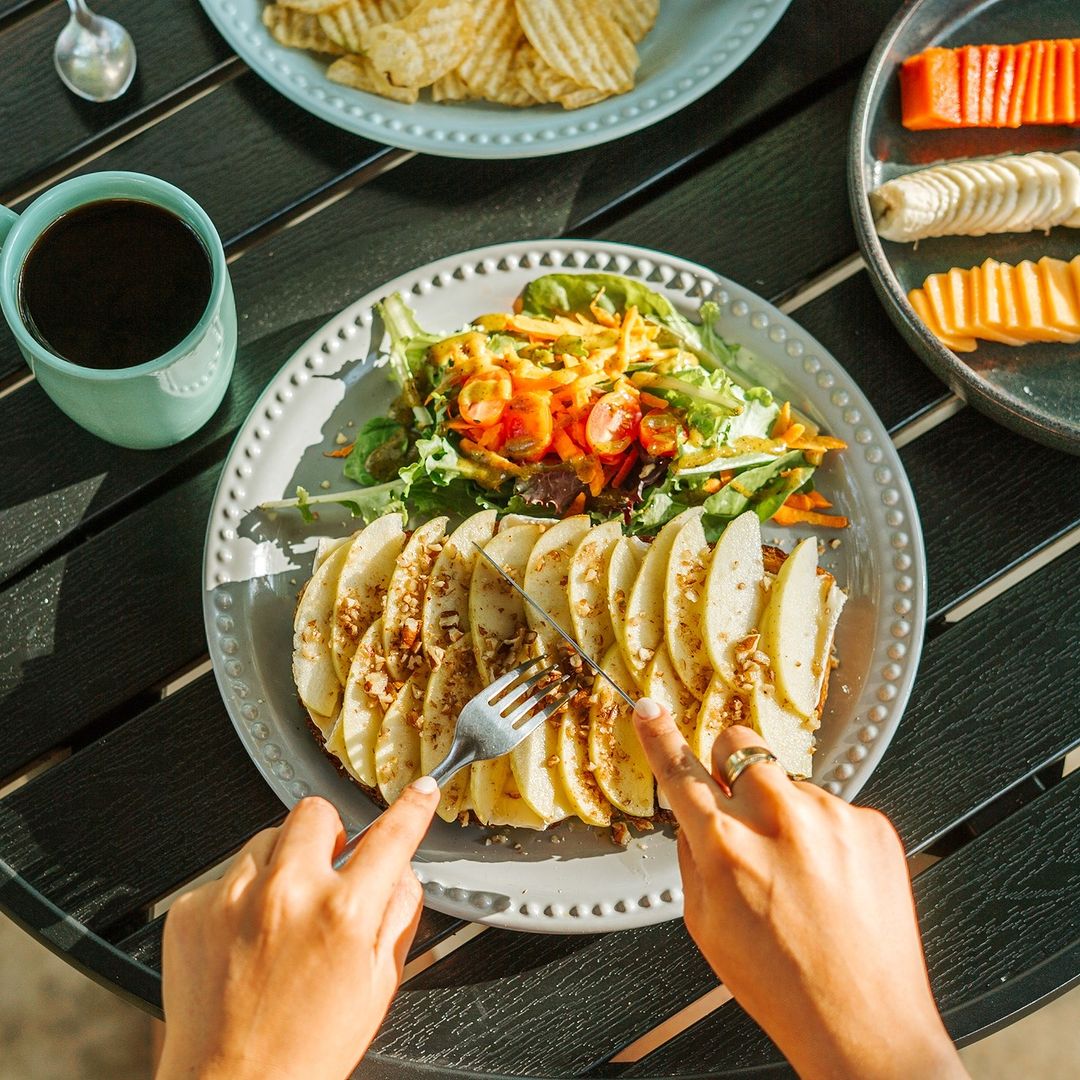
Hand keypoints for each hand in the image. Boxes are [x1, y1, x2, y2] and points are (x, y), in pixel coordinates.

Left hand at [155, 777, 438, 1079]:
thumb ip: (398, 914)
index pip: (391, 836)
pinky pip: (226, 874)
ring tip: (280, 918)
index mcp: (343, 913)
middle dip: (330, 835)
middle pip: (316, 812)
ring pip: (267, 838)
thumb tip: (400, 870)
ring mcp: (232, 897)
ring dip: (282, 864)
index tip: (420, 791)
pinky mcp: (192, 909)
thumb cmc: (307, 1050)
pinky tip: (245, 939)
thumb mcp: (379, 985)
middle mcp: (287, 893)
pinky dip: (240, 896)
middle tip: (328, 872)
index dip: (412, 808)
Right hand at [631, 699, 964, 1079]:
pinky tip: (834, 882)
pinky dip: (828, 836)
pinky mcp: (873, 824)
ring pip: (790, 782)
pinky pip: (834, 808)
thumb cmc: (780, 984)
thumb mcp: (706, 925)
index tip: (649, 709)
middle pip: (740, 745)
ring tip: (803, 876)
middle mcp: (778, 818)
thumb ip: (693, 856)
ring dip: (786, 812)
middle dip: (733, 768)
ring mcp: (831, 816)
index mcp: (725, 846)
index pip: (680, 770)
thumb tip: (691, 814)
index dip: (659, 736)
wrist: (864, 1025)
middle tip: (744, 813)